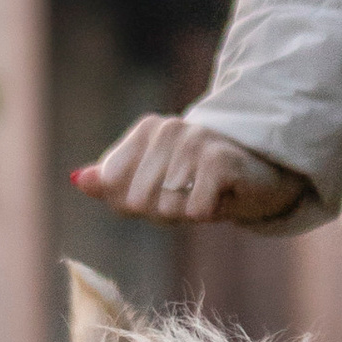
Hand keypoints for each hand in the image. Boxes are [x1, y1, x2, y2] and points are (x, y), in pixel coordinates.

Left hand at [74, 117, 308, 226]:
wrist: (262, 176)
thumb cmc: (202, 181)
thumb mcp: (154, 184)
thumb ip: (113, 183)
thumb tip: (78, 180)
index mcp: (147, 129)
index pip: (114, 187)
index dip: (136, 204)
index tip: (164, 193)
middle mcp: (168, 128)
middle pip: (137, 202)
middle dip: (163, 213)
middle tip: (190, 196)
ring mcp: (194, 140)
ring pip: (166, 209)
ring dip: (189, 213)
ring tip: (208, 194)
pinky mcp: (220, 159)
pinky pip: (195, 211)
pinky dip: (210, 213)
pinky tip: (224, 195)